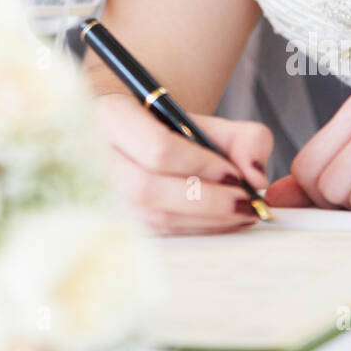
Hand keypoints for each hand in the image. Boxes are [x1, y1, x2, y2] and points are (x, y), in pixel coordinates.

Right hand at [94, 93, 272, 234]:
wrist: (129, 136)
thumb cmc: (170, 127)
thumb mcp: (208, 119)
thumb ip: (244, 138)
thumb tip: (255, 177)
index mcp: (111, 116)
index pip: (156, 148)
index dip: (200, 166)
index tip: (236, 174)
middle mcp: (94, 157)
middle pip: (147, 190)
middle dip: (205, 201)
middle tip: (246, 203)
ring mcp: (99, 193)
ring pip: (151, 217)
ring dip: (205, 221)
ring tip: (242, 213)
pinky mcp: (113, 220)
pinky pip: (156, 233)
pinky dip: (195, 230)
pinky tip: (221, 222)